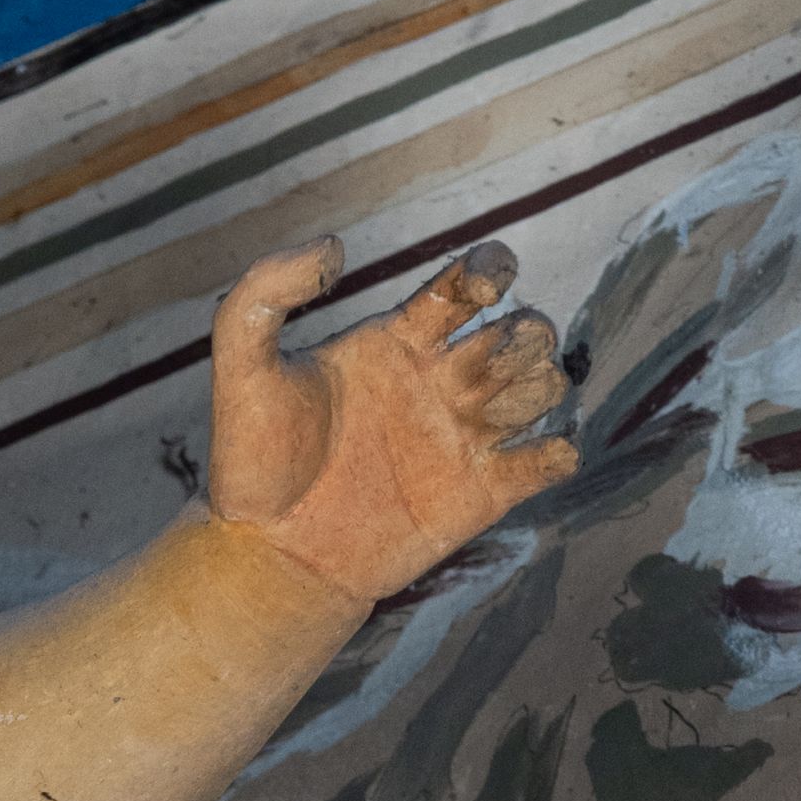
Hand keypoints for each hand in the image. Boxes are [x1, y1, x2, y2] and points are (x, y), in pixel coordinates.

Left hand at [205, 232, 577, 606]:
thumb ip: (266, 292)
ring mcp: (464, 438)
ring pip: (546, 386)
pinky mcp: (482, 494)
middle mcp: (440, 381)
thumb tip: (334, 247)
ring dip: (539, 387)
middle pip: (523, 332)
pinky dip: (559, 452)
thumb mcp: (242, 369)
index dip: (492, 268)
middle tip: (476, 372)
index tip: (480, 287)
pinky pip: (551, 460)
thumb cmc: (252, 463)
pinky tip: (529, 458)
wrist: (268, 553)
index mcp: (398, 340)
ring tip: (487, 417)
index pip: (469, 283)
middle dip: (525, 335)